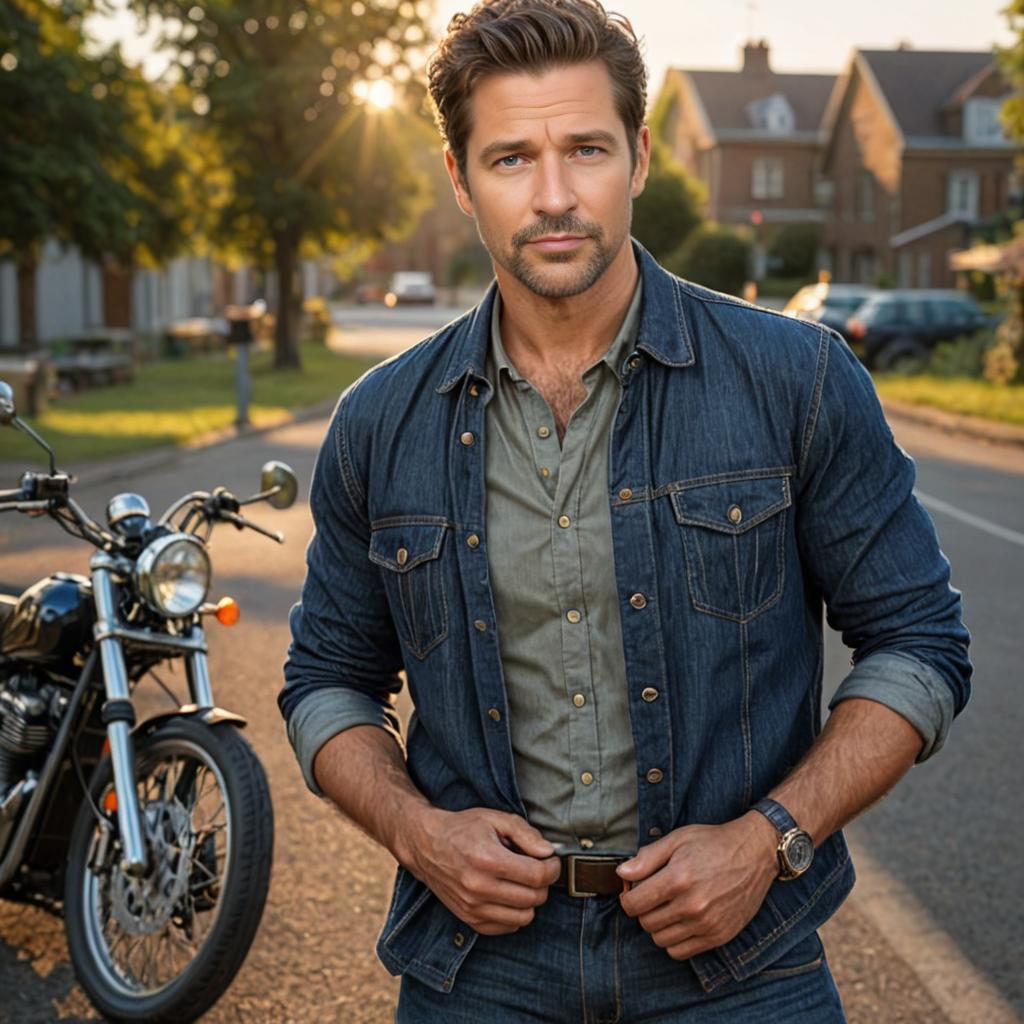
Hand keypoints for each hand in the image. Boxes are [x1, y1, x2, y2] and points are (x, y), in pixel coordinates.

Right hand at [402, 807, 560, 935]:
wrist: (426, 845)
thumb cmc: (462, 828)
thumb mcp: (495, 819)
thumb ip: (525, 833)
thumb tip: (548, 852)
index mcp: (488, 860)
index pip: (537, 876)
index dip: (552, 867)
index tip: (550, 860)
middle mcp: (479, 888)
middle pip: (534, 898)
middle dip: (543, 882)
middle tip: (536, 867)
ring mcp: (472, 907)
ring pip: (524, 917)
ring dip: (530, 900)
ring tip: (521, 881)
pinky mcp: (469, 919)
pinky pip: (507, 927)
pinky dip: (514, 913)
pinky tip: (508, 894)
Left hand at [617, 812, 778, 959]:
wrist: (754, 853)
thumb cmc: (713, 843)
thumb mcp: (677, 839)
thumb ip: (647, 858)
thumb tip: (622, 874)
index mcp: (677, 879)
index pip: (634, 904)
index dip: (627, 897)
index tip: (632, 891)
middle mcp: (692, 905)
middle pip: (646, 923)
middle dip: (643, 909)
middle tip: (653, 895)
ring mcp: (707, 924)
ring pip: (661, 940)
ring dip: (658, 926)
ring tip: (667, 907)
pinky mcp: (719, 936)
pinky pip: (681, 952)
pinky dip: (674, 940)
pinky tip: (680, 921)